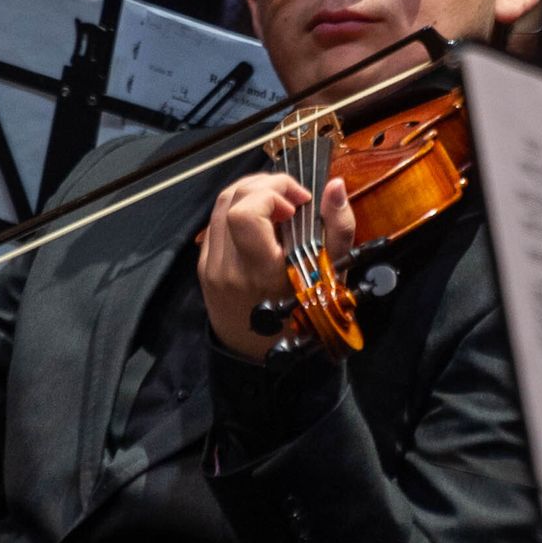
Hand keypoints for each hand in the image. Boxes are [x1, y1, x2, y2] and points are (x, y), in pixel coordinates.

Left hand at [197, 173, 353, 359]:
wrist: (261, 357)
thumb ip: (337, 228)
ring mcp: (211, 267)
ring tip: (279, 205)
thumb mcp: (332, 277)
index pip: (245, 214)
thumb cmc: (305, 318)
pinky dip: (238, 210)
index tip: (297, 206)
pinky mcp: (203, 267)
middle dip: (265, 185)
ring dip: (251, 193)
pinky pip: (215, 223)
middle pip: (230, 199)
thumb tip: (334, 185)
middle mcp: (228, 268)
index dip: (270, 195)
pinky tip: (261, 223)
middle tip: (293, 200)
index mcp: (260, 272)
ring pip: (219, 205)